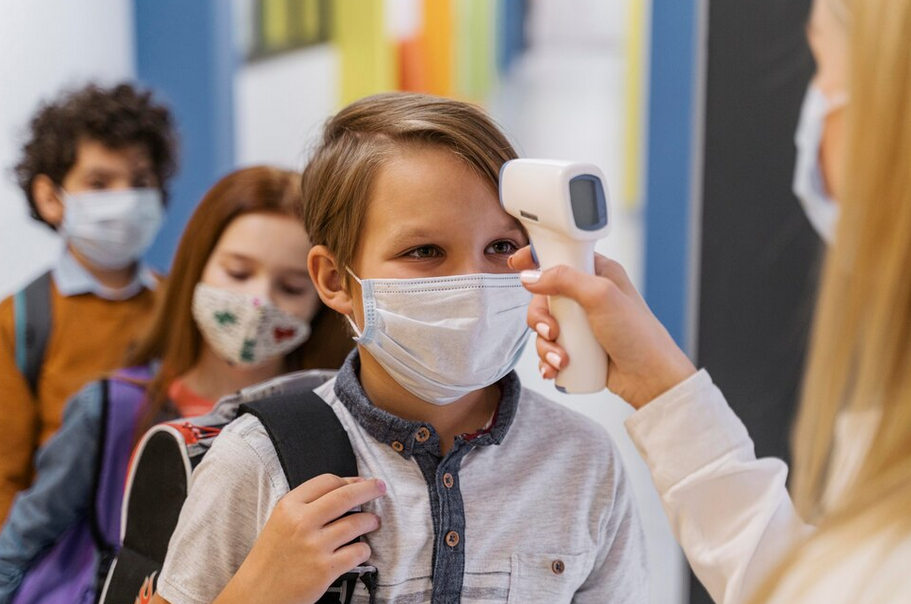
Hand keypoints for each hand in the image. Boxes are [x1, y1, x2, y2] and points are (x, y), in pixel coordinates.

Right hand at [215, 474, 385, 603]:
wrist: (256, 595)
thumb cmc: (270, 558)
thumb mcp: (280, 521)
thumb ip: (306, 506)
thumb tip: (344, 491)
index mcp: (289, 506)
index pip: (327, 481)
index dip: (349, 480)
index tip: (360, 482)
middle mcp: (302, 522)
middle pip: (346, 496)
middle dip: (370, 489)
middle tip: (380, 487)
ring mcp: (314, 546)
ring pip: (357, 523)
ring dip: (370, 521)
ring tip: (372, 522)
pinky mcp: (325, 569)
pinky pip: (358, 552)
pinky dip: (364, 549)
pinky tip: (360, 549)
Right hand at [509, 247, 695, 408]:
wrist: (650, 378)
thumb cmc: (638, 335)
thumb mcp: (601, 296)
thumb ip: (565, 280)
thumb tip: (531, 277)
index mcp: (597, 273)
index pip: (560, 256)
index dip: (536, 258)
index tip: (517, 264)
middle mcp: (587, 296)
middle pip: (543, 296)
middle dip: (540, 318)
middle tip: (551, 331)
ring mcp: (581, 323)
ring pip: (543, 326)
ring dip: (545, 345)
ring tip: (561, 359)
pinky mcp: (577, 346)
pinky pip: (549, 348)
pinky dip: (548, 359)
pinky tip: (556, 368)